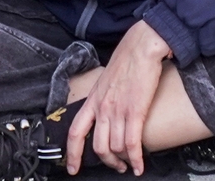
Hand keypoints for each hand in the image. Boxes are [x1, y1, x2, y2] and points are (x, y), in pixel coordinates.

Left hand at [66, 21, 175, 174]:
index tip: (72, 168)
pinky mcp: (135, 111)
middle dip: (107, 162)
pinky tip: (140, 167)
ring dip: (123, 161)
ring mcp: (118, 110)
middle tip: (116, 167)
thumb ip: (104, 97)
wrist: (142, 46)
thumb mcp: (106, 79)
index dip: (73, 154)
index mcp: (93, 99)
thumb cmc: (128, 59)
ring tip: (130, 164)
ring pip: (116, 148)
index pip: (76, 132)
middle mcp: (102, 107)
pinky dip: (136, 159)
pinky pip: (132, 144)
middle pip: (98, 147)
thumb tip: (107, 111)